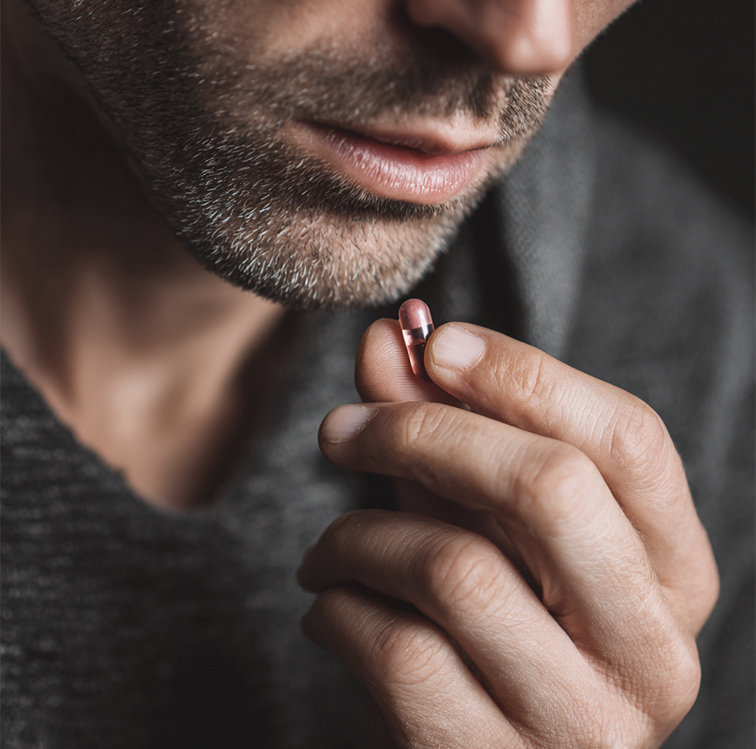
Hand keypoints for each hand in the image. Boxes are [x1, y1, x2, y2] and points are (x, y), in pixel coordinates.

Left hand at [297, 318, 718, 747]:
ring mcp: (582, 725)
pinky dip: (338, 609)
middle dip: (422, 432)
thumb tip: (389, 338)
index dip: (522, 373)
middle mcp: (652, 651)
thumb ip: (441, 433)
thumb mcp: (477, 522)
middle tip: (340, 428)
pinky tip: (330, 608)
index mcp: (673, 574)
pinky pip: (397, 653)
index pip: (626, 439)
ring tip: (326, 549)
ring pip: (456, 569)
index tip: (433, 343)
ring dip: (355, 535)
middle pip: (550, 487)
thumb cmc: (484, 627)